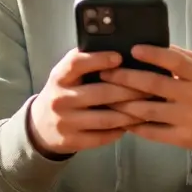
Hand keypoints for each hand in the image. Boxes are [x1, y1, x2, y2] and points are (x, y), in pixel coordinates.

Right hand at [26, 49, 148, 157]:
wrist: (40, 127)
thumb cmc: (63, 93)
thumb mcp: (66, 76)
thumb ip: (84, 63)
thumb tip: (118, 49)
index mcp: (59, 77)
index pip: (77, 64)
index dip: (99, 59)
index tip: (120, 57)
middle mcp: (60, 99)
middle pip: (100, 93)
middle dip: (129, 90)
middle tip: (151, 87)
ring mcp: (65, 123)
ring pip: (106, 119)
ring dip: (130, 113)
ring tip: (148, 107)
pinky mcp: (72, 142)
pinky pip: (102, 137)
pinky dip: (120, 130)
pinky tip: (133, 124)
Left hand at [100, 45, 191, 158]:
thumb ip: (180, 57)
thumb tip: (152, 43)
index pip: (175, 61)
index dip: (153, 54)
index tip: (132, 49)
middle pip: (154, 85)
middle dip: (126, 78)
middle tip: (105, 73)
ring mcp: (187, 118)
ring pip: (148, 110)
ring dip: (123, 103)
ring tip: (104, 96)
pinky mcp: (181, 138)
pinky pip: (151, 132)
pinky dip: (132, 125)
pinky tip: (118, 118)